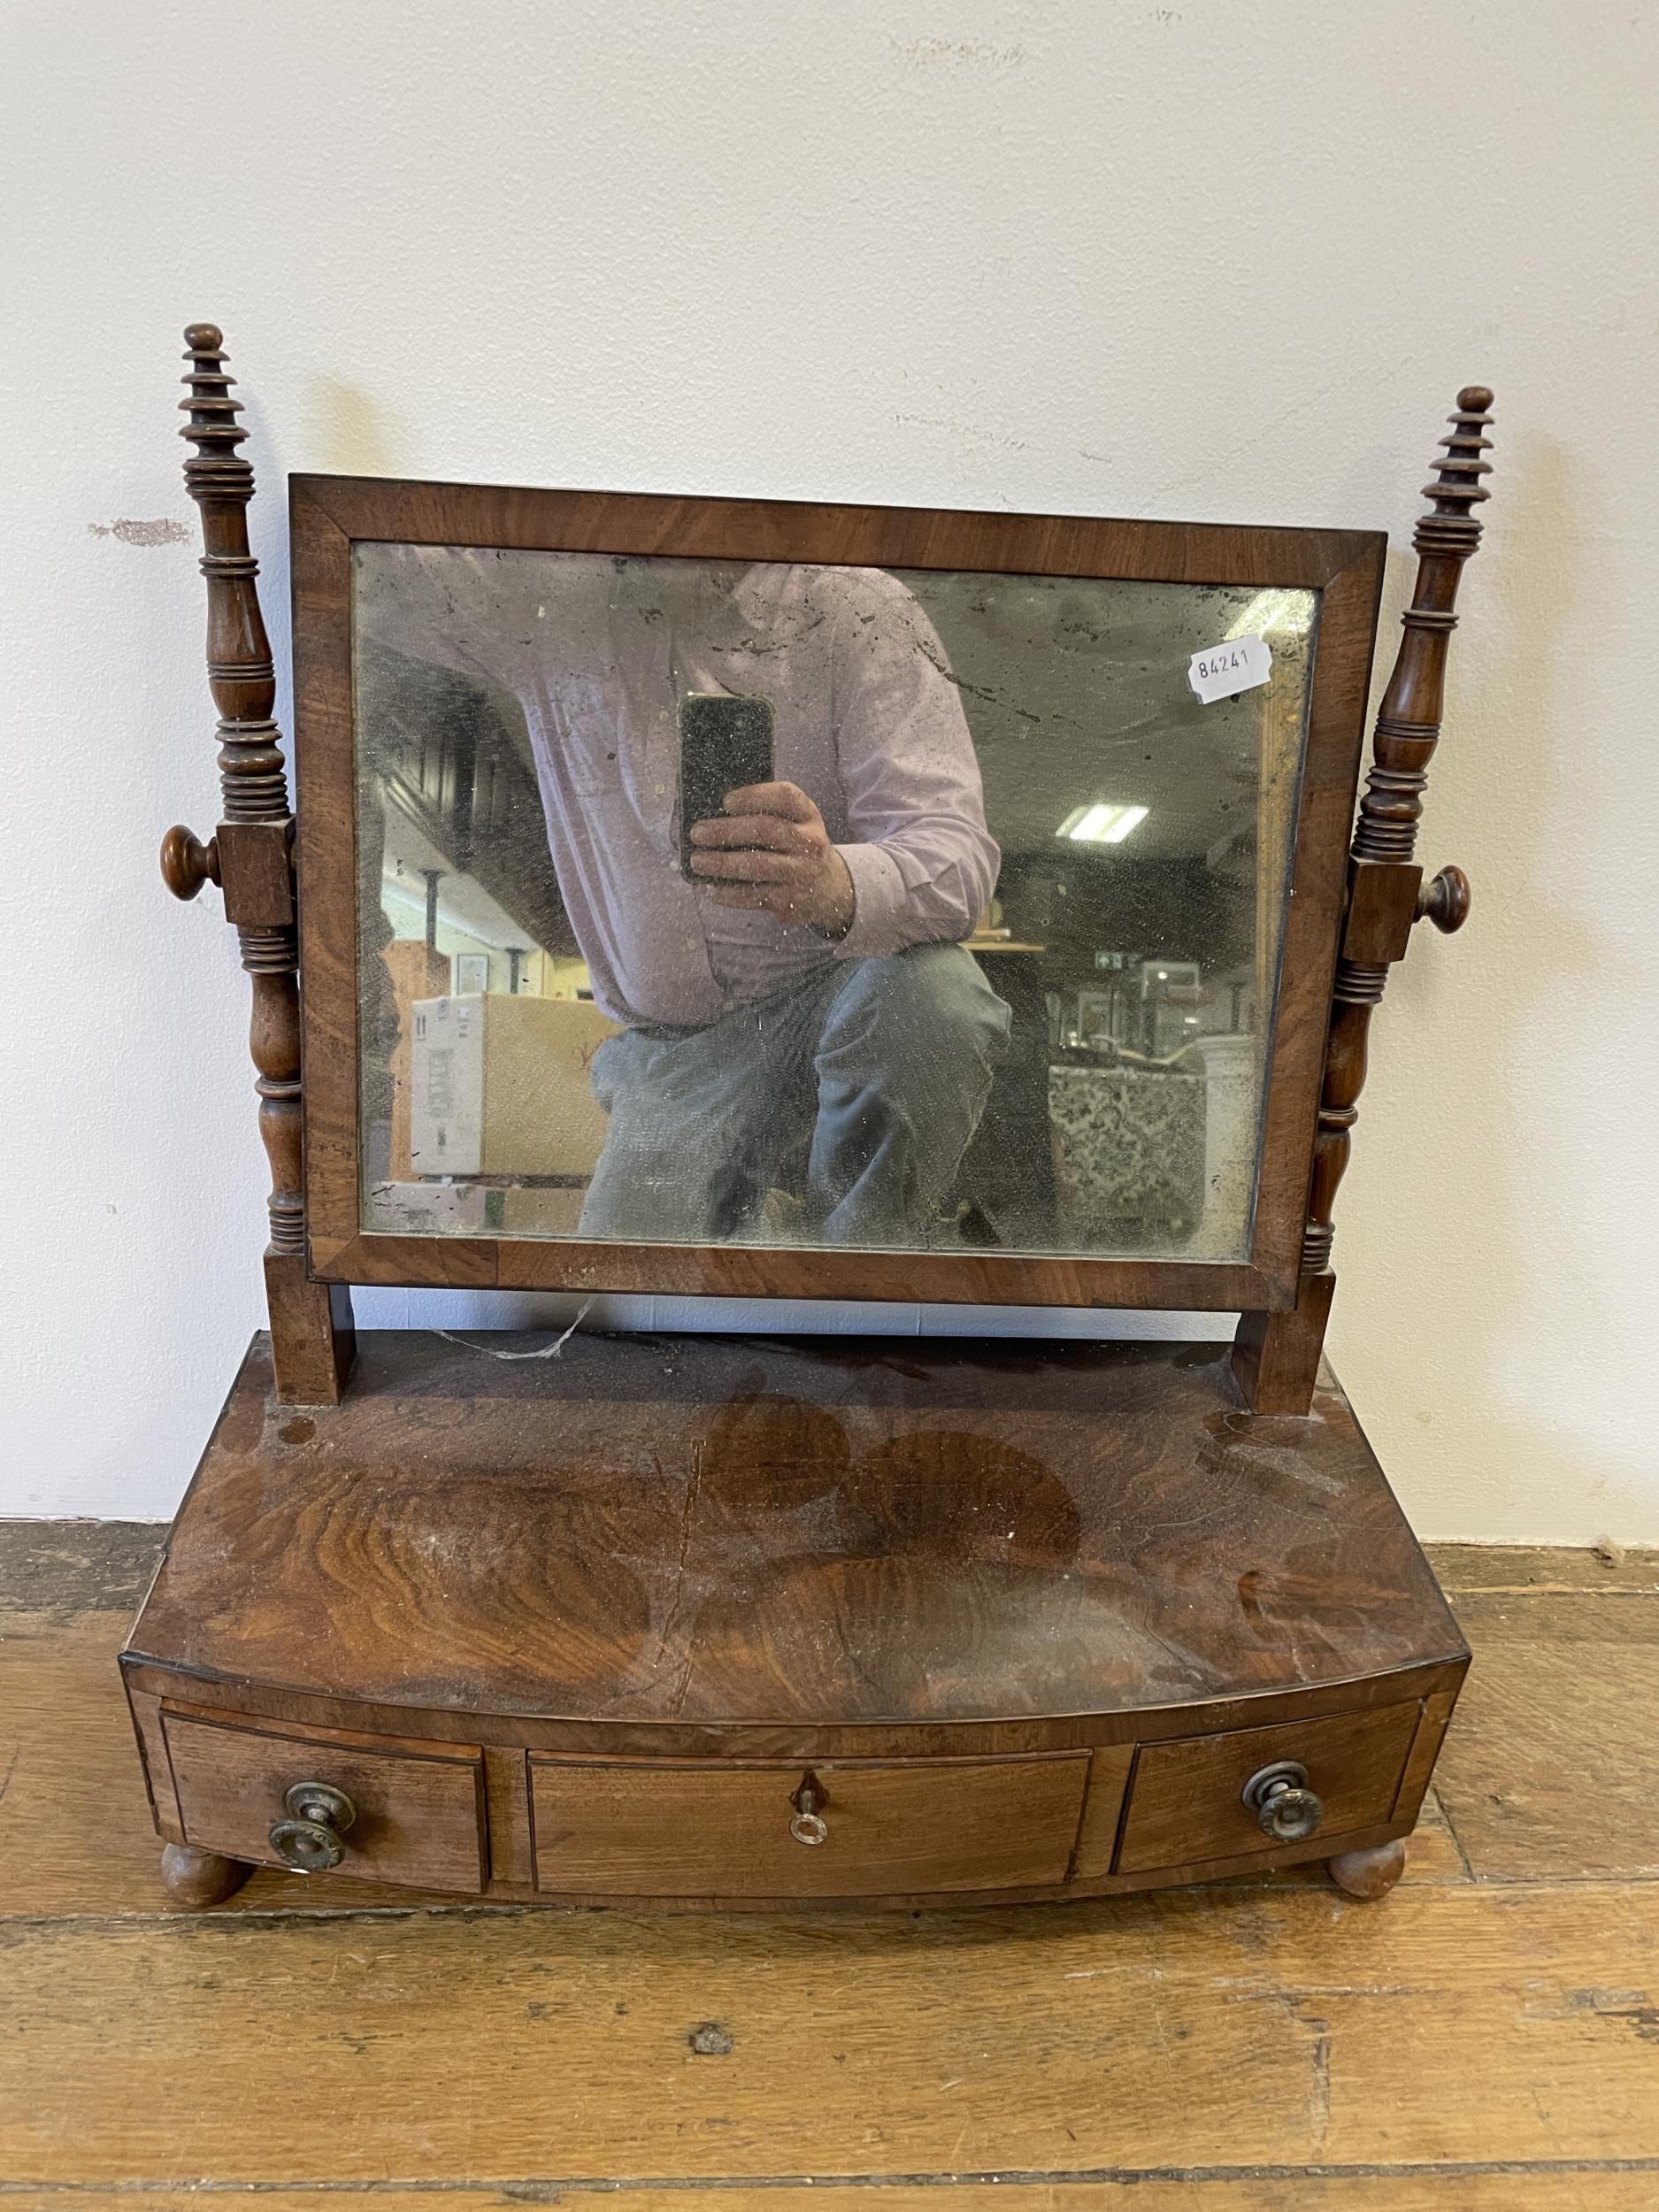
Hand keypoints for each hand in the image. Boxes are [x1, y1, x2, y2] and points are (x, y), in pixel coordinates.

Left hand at [687, 781, 854, 937]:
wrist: (828, 888)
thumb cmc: (798, 846)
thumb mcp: (796, 821)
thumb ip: (767, 811)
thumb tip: (714, 812)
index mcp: (808, 815)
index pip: (785, 797)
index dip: (754, 796)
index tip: (726, 802)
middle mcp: (810, 842)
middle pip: (765, 830)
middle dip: (725, 831)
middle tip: (697, 833)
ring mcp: (802, 873)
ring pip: (756, 866)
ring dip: (721, 863)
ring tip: (698, 861)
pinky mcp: (790, 900)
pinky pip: (753, 895)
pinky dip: (728, 893)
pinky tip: (710, 888)